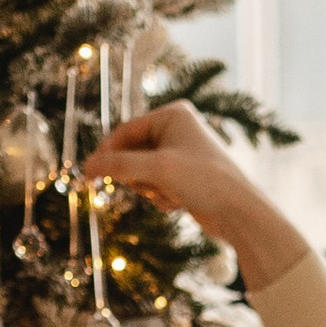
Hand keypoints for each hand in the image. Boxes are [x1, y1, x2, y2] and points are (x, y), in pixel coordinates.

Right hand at [83, 102, 311, 296]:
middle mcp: (177, 129)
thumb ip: (118, 166)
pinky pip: (156, 186)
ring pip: (141, 173)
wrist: (239, 212)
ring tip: (171, 194)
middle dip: (137, 176)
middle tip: (148, 186)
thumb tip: (86, 168)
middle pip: (131, 154)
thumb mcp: (156, 169)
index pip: (125, 131)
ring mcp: (181, 153)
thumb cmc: (204, 180)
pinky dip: (161, 197)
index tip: (87, 175)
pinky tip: (179, 203)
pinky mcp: (184, 176)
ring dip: (150, 189)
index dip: (106, 153)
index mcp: (173, 114)